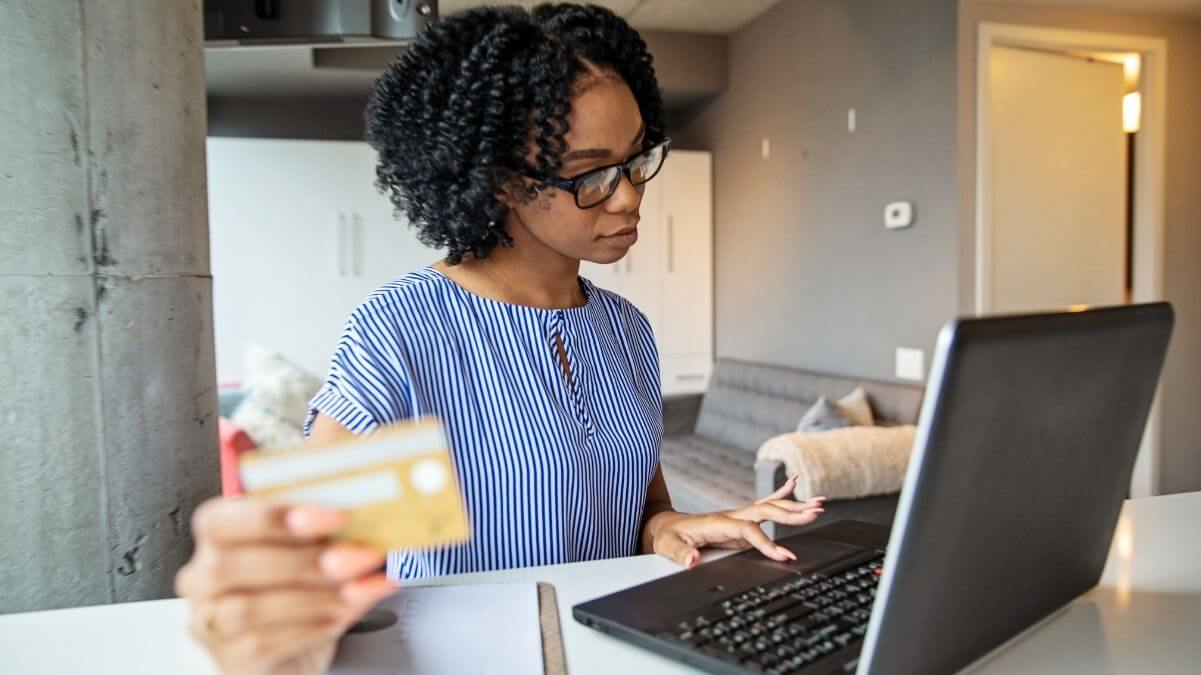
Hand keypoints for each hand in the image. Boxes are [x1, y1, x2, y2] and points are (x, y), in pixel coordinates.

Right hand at [175, 498, 397, 674]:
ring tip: (363, 586)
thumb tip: (361, 481)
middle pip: (232, 566)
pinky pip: (263, 644)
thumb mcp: (317, 532)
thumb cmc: (305, 573)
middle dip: (303, 560)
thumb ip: (326, 507)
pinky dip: (313, 626)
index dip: (273, 516)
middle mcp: (201, 577)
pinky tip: (346, 611)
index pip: (221, 519)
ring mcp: (210, 622)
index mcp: (216, 532)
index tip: (335, 514)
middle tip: (361, 556)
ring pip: (248, 609)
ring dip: (315, 596)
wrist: (303, 635)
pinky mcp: (230, 661)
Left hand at [650, 476, 825, 567]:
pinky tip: (794, 482)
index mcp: (718, 522)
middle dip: (791, 513)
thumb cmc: (667, 536)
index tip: (784, 555)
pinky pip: (765, 506)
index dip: (766, 542)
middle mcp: (732, 516)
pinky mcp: (741, 521)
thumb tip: (691, 562)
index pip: (748, 530)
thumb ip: (680, 554)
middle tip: (815, 513)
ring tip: (819, 503)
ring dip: (794, 505)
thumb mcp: (668, 547)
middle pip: (767, 511)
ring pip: (771, 507)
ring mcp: (738, 516)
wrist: (663, 526)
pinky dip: (780, 494)